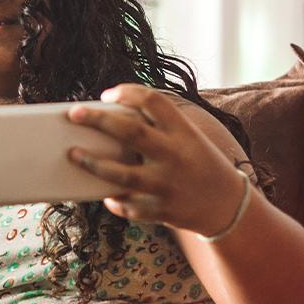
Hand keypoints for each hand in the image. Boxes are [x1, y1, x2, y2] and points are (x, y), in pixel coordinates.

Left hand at [65, 84, 246, 235]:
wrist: (230, 207)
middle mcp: (175, 156)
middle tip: (73, 114)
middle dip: (98, 120)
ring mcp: (168, 185)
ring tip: (72, 153)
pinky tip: (103, 194)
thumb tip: (109, 117)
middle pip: (132, 132)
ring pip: (122, 175)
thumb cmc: (198, 164)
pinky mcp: (162, 211)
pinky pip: (128, 206)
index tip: (107, 95)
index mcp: (184, 133)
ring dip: (93, 164)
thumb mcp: (188, 139)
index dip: (128, 93)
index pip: (154, 102)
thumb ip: (158, 127)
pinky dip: (114, 200)